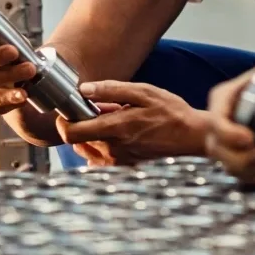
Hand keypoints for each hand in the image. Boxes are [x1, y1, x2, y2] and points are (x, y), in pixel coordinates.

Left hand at [56, 81, 207, 166]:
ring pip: (86, 148)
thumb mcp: (144, 92)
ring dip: (91, 133)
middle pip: (77, 139)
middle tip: (101, 108)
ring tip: (113, 119)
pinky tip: (117, 133)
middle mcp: (112, 148)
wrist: (190, 137)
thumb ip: (112, 90)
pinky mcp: (122, 165)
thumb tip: (85, 89)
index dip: (64, 120)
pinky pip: (98, 158)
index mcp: (115, 128)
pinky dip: (99, 145)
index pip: (71, 133)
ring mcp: (116, 160)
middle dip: (82, 122)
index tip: (71, 108)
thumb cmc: (171, 112)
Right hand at [205, 45, 254, 181]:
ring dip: (248, 169)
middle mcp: (221, 120)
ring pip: (227, 164)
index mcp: (223, 97)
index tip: (251, 139)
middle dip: (237, 157)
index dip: (228, 134)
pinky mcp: (241, 155)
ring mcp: (229, 140)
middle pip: (217, 147)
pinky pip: (241, 174)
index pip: (216, 120)